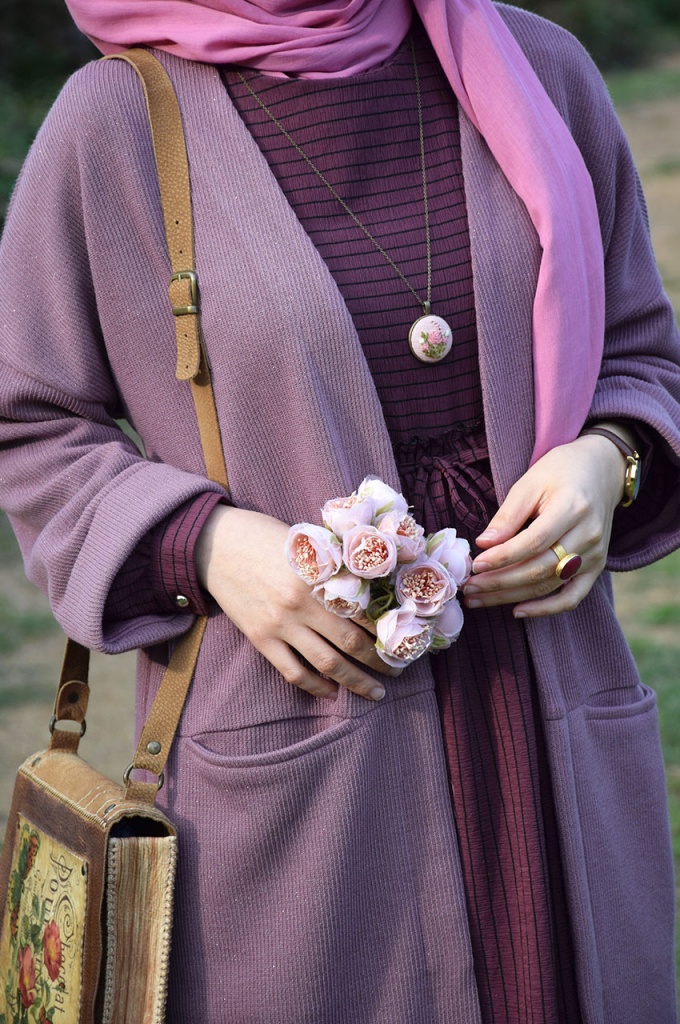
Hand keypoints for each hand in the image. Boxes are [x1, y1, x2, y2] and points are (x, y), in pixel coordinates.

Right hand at [195, 505, 398, 700]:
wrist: (216, 544)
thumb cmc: (266, 537)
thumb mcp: (307, 544)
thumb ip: (334, 568)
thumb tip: (373, 591)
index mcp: (318, 576)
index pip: (363, 612)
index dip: (387, 631)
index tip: (404, 641)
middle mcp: (301, 604)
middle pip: (351, 643)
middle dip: (379, 662)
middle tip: (397, 671)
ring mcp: (280, 624)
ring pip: (326, 664)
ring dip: (356, 681)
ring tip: (375, 692)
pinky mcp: (260, 638)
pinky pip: (292, 672)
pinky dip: (316, 687)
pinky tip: (332, 692)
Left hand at [463, 432, 627, 617]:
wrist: (601, 471)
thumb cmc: (560, 472)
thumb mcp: (530, 483)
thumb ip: (508, 516)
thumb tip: (484, 545)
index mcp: (572, 508)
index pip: (534, 542)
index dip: (503, 557)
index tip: (475, 565)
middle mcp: (588, 535)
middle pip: (540, 568)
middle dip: (500, 582)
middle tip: (469, 588)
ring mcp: (596, 554)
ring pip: (550, 585)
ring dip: (511, 596)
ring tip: (479, 598)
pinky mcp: (596, 567)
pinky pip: (572, 597)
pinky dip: (546, 609)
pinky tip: (517, 610)